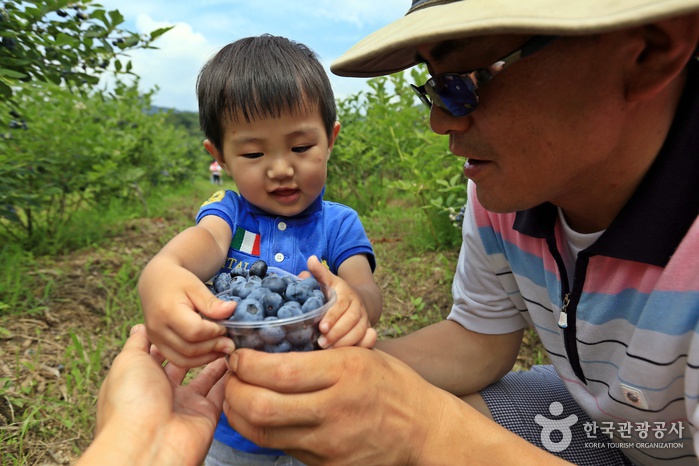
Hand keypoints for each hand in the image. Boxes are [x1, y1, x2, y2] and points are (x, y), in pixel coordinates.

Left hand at [78, 324, 227, 465]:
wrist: (147, 443)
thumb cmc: (131, 402)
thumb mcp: (127, 362)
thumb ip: (136, 343)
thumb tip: (140, 326)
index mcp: (143, 378)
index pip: (162, 352)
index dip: (176, 336)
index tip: (192, 319)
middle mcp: (164, 391)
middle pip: (187, 363)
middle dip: (200, 346)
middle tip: (217, 327)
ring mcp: (185, 404)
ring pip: (207, 377)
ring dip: (218, 359)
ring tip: (231, 338)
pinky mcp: (206, 415)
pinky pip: (222, 394)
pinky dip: (231, 379)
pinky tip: (239, 360)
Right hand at [139, 260, 235, 366]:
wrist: (156, 282)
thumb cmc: (178, 281)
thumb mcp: (196, 286)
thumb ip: (212, 302)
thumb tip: (232, 310)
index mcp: (167, 311)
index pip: (195, 331)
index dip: (214, 332)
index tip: (226, 327)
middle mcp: (157, 329)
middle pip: (189, 348)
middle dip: (213, 347)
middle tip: (230, 343)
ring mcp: (155, 339)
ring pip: (183, 359)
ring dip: (207, 357)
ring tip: (223, 349)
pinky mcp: (157, 345)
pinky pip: (178, 360)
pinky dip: (196, 360)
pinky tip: (210, 352)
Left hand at [224, 347, 568, 465]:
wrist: (422, 429)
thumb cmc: (391, 385)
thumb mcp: (359, 355)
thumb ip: (316, 356)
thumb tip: (268, 350)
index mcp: (344, 373)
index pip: (279, 371)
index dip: (246, 363)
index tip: (238, 354)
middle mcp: (334, 410)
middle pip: (261, 407)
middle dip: (234, 389)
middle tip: (231, 375)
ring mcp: (329, 443)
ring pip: (263, 433)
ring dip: (239, 413)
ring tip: (237, 395)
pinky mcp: (325, 465)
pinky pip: (281, 447)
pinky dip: (262, 430)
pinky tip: (260, 416)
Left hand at [306, 256, 376, 348]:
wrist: (359, 299)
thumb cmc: (335, 292)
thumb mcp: (328, 280)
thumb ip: (318, 273)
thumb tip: (310, 260)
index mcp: (346, 293)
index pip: (340, 306)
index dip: (332, 317)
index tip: (321, 327)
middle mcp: (357, 305)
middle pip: (350, 321)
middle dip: (336, 333)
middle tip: (321, 342)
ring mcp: (364, 319)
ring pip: (358, 332)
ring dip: (344, 342)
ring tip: (328, 349)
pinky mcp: (368, 330)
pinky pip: (366, 341)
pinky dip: (357, 347)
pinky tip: (343, 354)